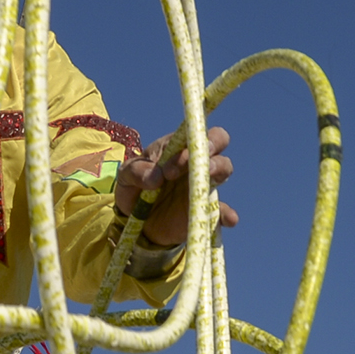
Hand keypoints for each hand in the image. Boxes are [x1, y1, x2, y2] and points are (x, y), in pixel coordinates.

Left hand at [118, 126, 235, 247]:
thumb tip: (156, 177)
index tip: (169, 168)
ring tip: (203, 183)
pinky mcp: (205, 209)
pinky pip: (223, 210)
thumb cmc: (133, 188)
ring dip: (218, 170)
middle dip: (214, 144)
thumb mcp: (126, 176)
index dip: (187, 141)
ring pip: (224, 168)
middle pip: (218, 141)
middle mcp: (194, 161)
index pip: (193, 133)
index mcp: (176, 148)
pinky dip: (228, 214)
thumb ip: (137, 171)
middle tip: (199, 162)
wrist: (134, 220)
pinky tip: (228, 218)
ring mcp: (202, 183)